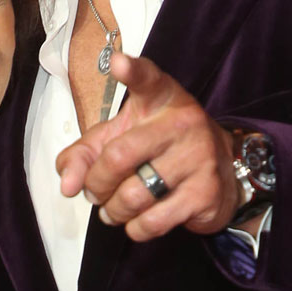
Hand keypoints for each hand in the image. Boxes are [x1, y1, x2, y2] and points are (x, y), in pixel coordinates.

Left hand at [57, 51, 239, 240]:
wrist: (223, 171)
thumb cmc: (158, 149)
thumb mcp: (119, 139)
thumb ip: (84, 155)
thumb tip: (68, 185)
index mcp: (160, 98)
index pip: (147, 79)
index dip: (131, 71)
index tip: (118, 63)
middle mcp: (181, 122)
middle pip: (117, 157)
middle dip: (96, 185)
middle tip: (95, 193)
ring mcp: (197, 158)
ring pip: (132, 196)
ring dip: (113, 211)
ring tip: (114, 209)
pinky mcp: (205, 194)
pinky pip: (152, 221)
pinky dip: (135, 228)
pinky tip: (138, 220)